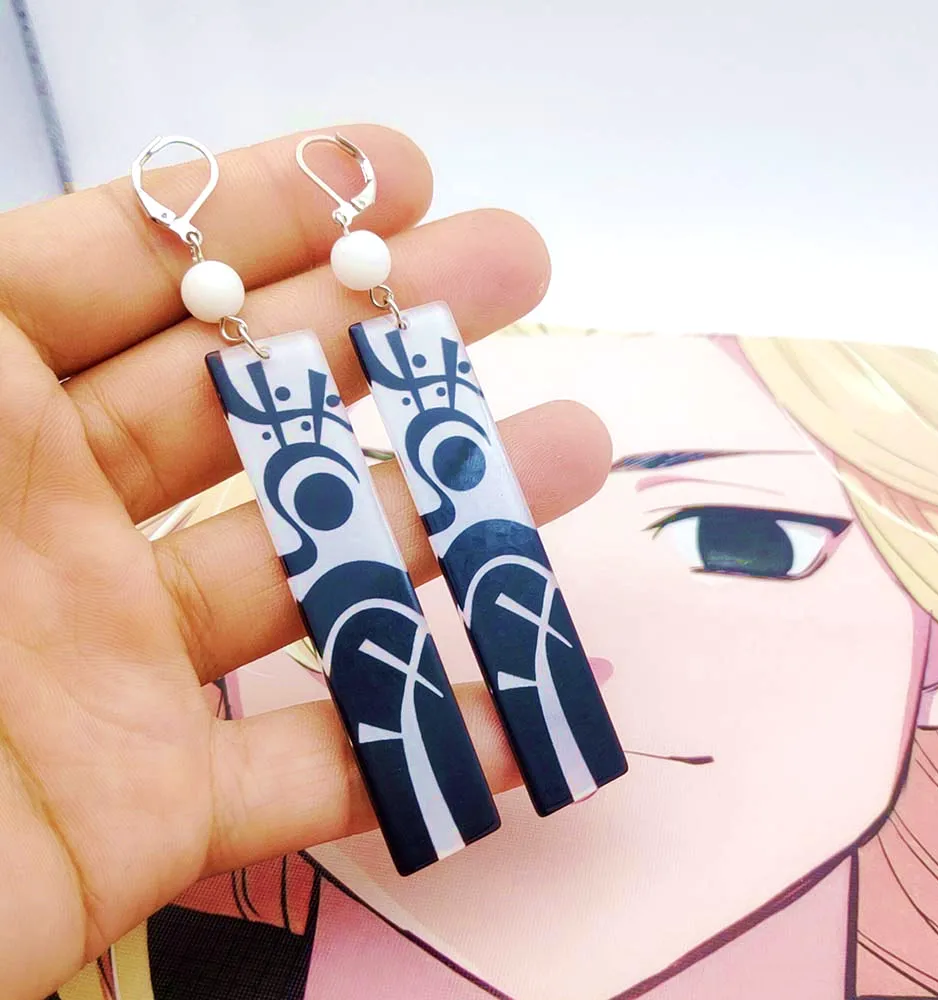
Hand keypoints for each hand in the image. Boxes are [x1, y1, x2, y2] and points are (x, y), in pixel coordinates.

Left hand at [0, 125, 609, 998]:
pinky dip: (417, 746)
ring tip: (569, 449)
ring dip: (446, 519)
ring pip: (315, 575)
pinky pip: (307, 776)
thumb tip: (87, 205)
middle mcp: (49, 527)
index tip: (399, 173)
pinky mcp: (145, 812)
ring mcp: (112, 669)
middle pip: (258, 405)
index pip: (139, 272)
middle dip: (394, 332)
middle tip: (512, 272)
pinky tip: (521, 706)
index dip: (267, 208)